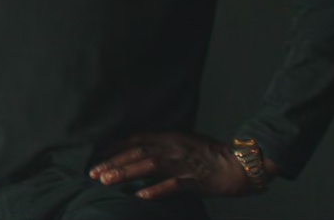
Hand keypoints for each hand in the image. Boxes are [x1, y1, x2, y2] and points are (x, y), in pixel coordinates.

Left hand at [87, 131, 267, 198]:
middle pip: (137, 152)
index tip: (97, 156)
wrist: (241, 164)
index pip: (136, 139)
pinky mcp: (195, 181)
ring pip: (149, 166)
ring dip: (126, 173)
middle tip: (92, 172)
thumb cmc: (212, 154)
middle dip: (113, 162)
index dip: (115, 147)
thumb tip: (140, 150)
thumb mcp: (184, 142)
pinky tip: (140, 196)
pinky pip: (173, 185)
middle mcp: (173, 148)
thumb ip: (164, 145)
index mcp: (170, 138)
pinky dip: (156, 190)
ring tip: (106, 181)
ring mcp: (184, 165)